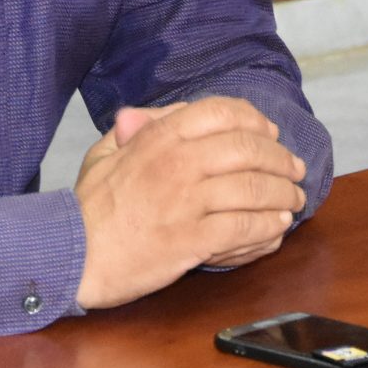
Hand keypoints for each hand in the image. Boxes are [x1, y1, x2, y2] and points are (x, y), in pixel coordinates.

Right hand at [73, 97, 307, 309]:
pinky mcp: (192, 241)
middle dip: (280, 158)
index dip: (255, 120)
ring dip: (283, 194)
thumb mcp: (104, 153)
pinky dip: (268, 227)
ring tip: (294, 200)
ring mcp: (187, 202)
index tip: (270, 133)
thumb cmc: (89, 207)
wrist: (72, 255)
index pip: (222, 112)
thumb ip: (137, 128)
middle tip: (295, 169)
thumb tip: (161, 112)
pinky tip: (277, 227)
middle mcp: (177, 163)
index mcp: (158, 137)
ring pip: (254, 189)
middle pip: (248, 149)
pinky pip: (244, 228)